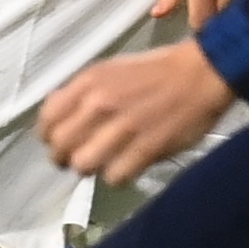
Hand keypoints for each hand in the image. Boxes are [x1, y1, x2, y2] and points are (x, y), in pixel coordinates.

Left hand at [39, 41, 238, 187]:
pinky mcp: (145, 149)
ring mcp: (122, 128)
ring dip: (91, 168)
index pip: (47, 121)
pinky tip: (126, 166)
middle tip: (80, 158)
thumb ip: (82, 93)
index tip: (60, 142)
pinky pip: (114, 177)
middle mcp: (99, 104)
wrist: (201, 73)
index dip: (50, 137)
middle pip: (60, 148)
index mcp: (88, 82)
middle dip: (66, 158)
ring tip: (104, 162)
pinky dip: (117, 176)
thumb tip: (59, 117)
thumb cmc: (156, 71)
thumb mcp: (110, 70)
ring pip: (83, 166)